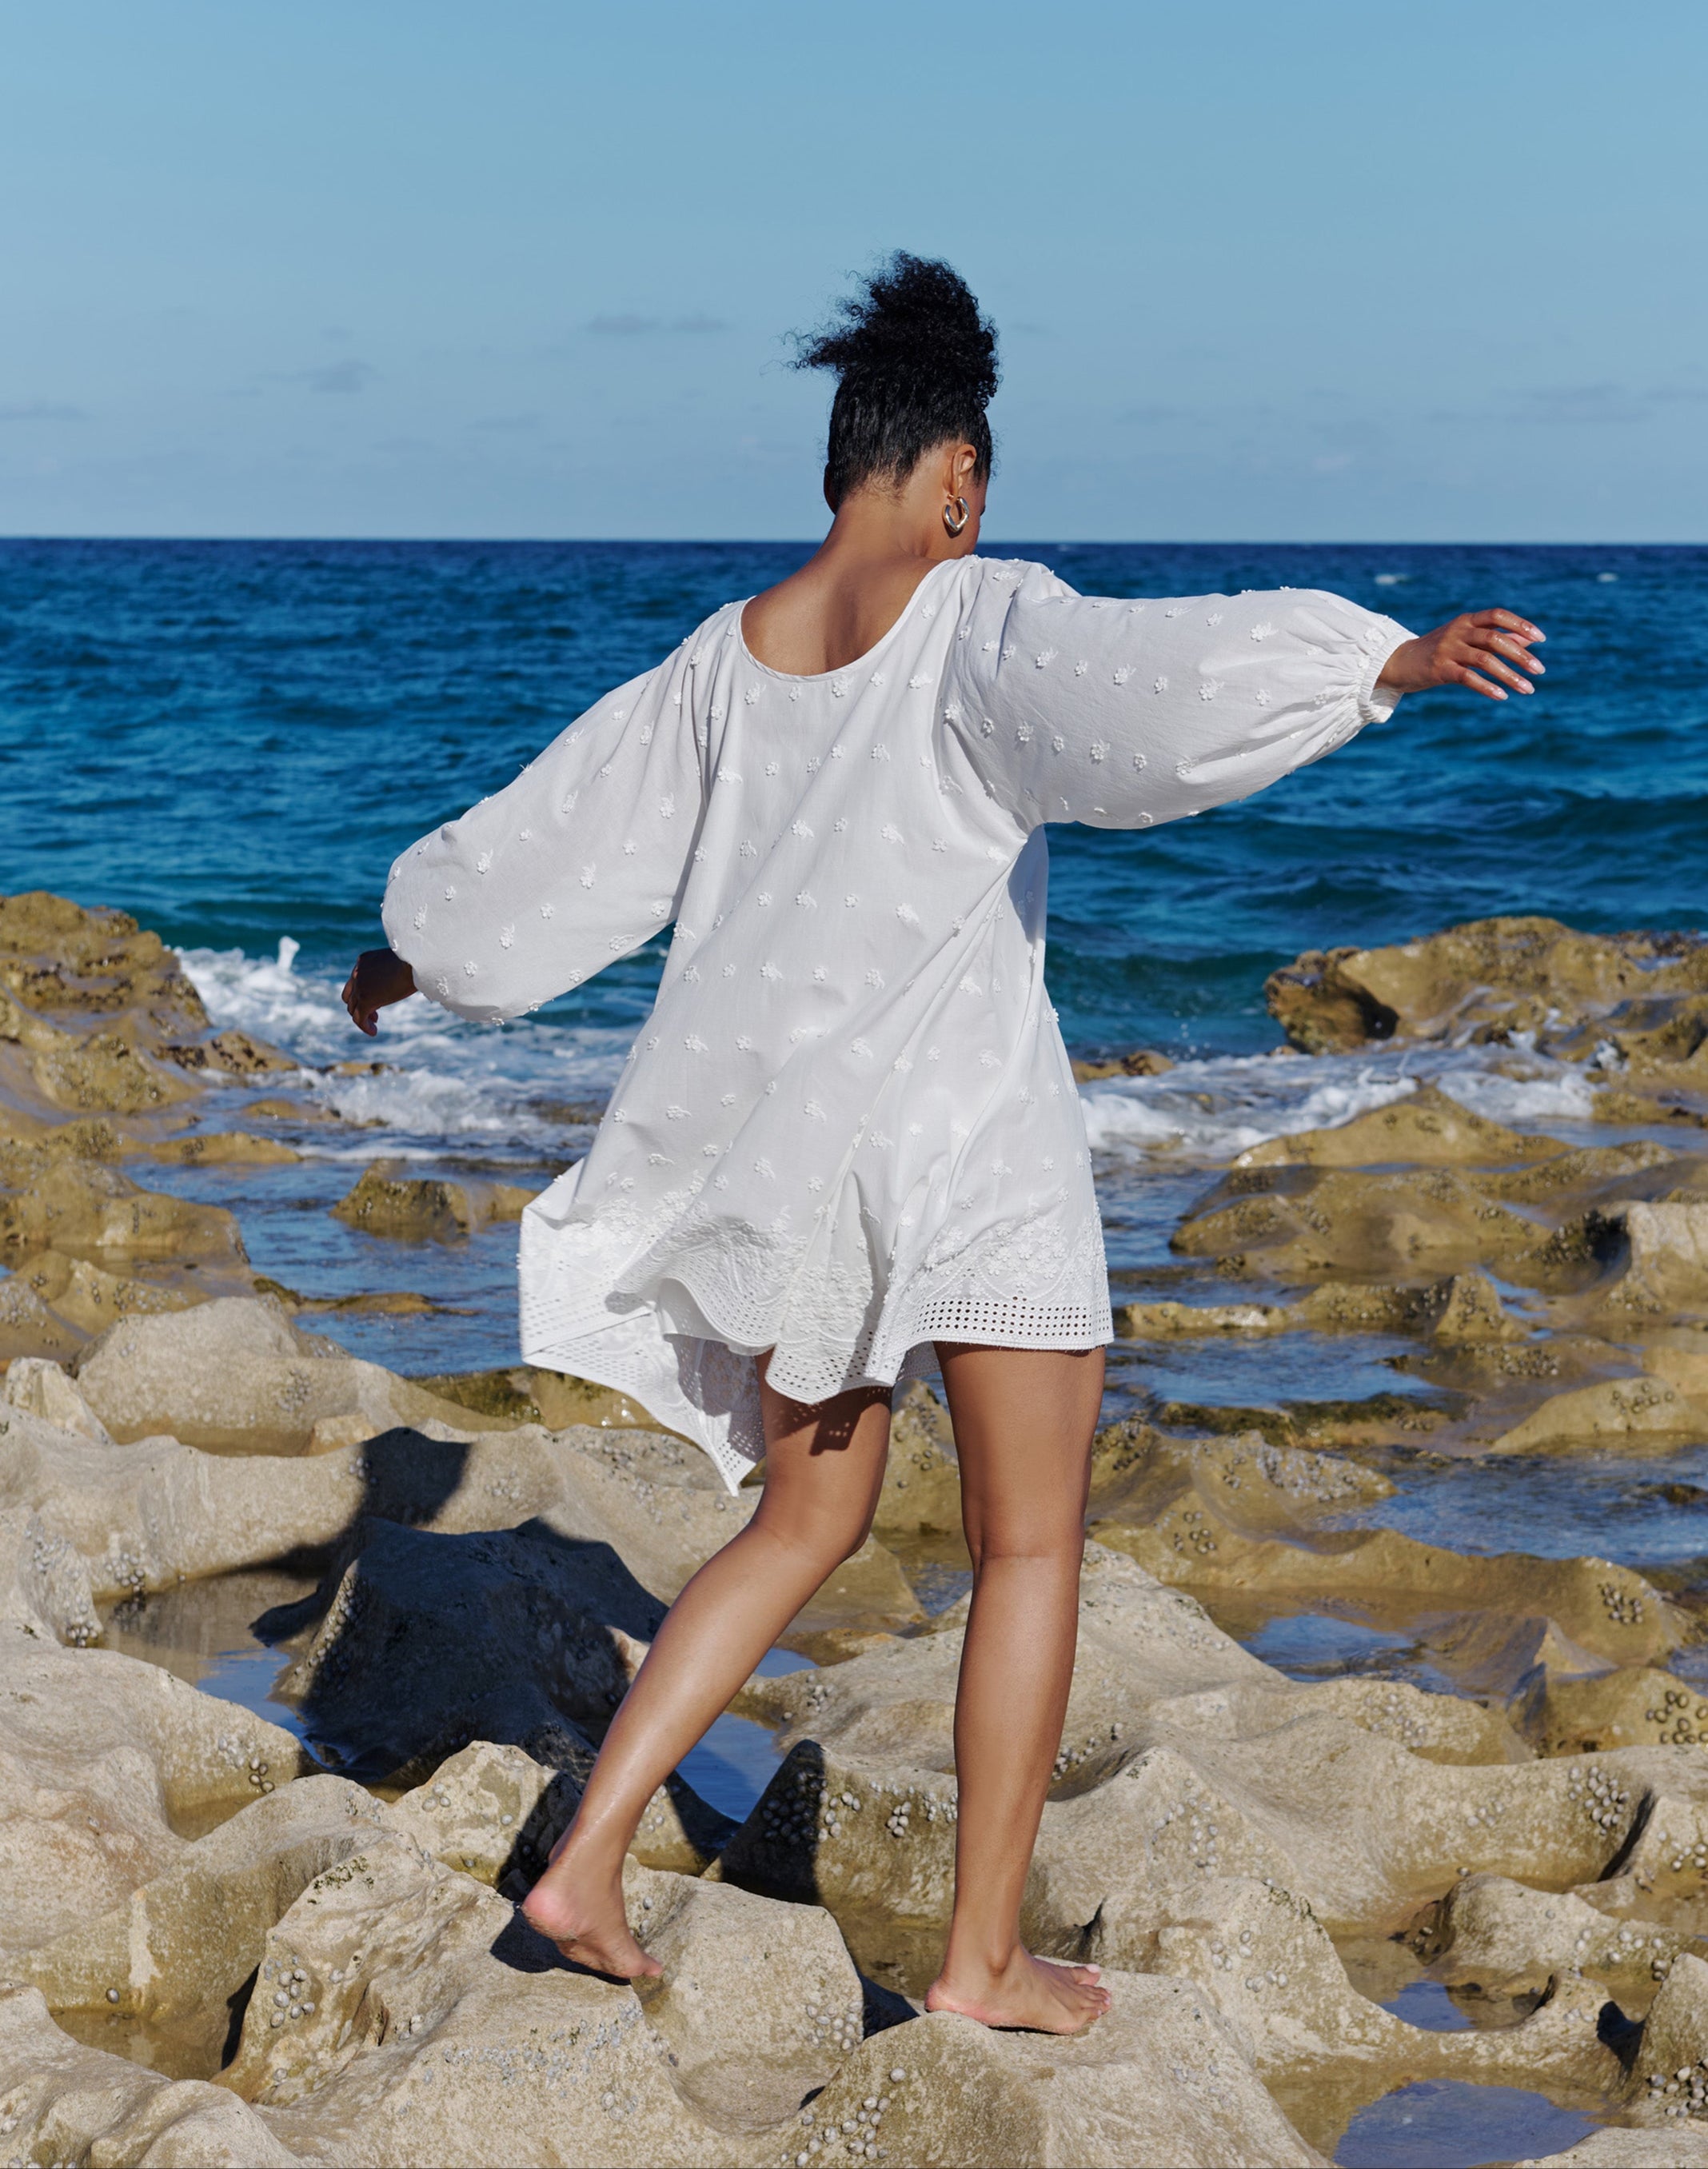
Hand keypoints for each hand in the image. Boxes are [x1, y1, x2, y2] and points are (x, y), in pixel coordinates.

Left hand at [341, 948, 416, 1036]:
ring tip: (373, 1026)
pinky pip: (359, 1018)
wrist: (414, 962)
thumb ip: (392, 969)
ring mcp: (359, 987)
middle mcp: (357, 973)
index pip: (356, 980)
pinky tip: (373, 1032)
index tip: (378, 1000)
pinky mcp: (366, 1000)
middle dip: (360, 1005)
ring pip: (353, 1009)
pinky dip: (365, 1026)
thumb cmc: (415, 960)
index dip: (363, 992)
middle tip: (374, 1015)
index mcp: (363, 961)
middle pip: (350, 995)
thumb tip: (402, 978)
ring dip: (362, 1017)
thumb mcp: (397, 962)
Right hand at [1376, 608, 1544, 701]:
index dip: (1521, 625)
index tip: (1541, 639)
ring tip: (1528, 689)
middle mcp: (1458, 631)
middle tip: (1540, 670)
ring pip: (1485, 660)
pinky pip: (1468, 678)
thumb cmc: (1439, 651)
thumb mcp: (1467, 641)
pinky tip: (1502, 696)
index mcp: (1466, 620)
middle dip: (1521, 655)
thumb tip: (1528, 641)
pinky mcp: (1439, 669)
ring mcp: (1447, 650)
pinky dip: (1487, 687)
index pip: (1498, 616)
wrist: (1399, 662)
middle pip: (1495, 639)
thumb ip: (1495, 639)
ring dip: (1510, 675)